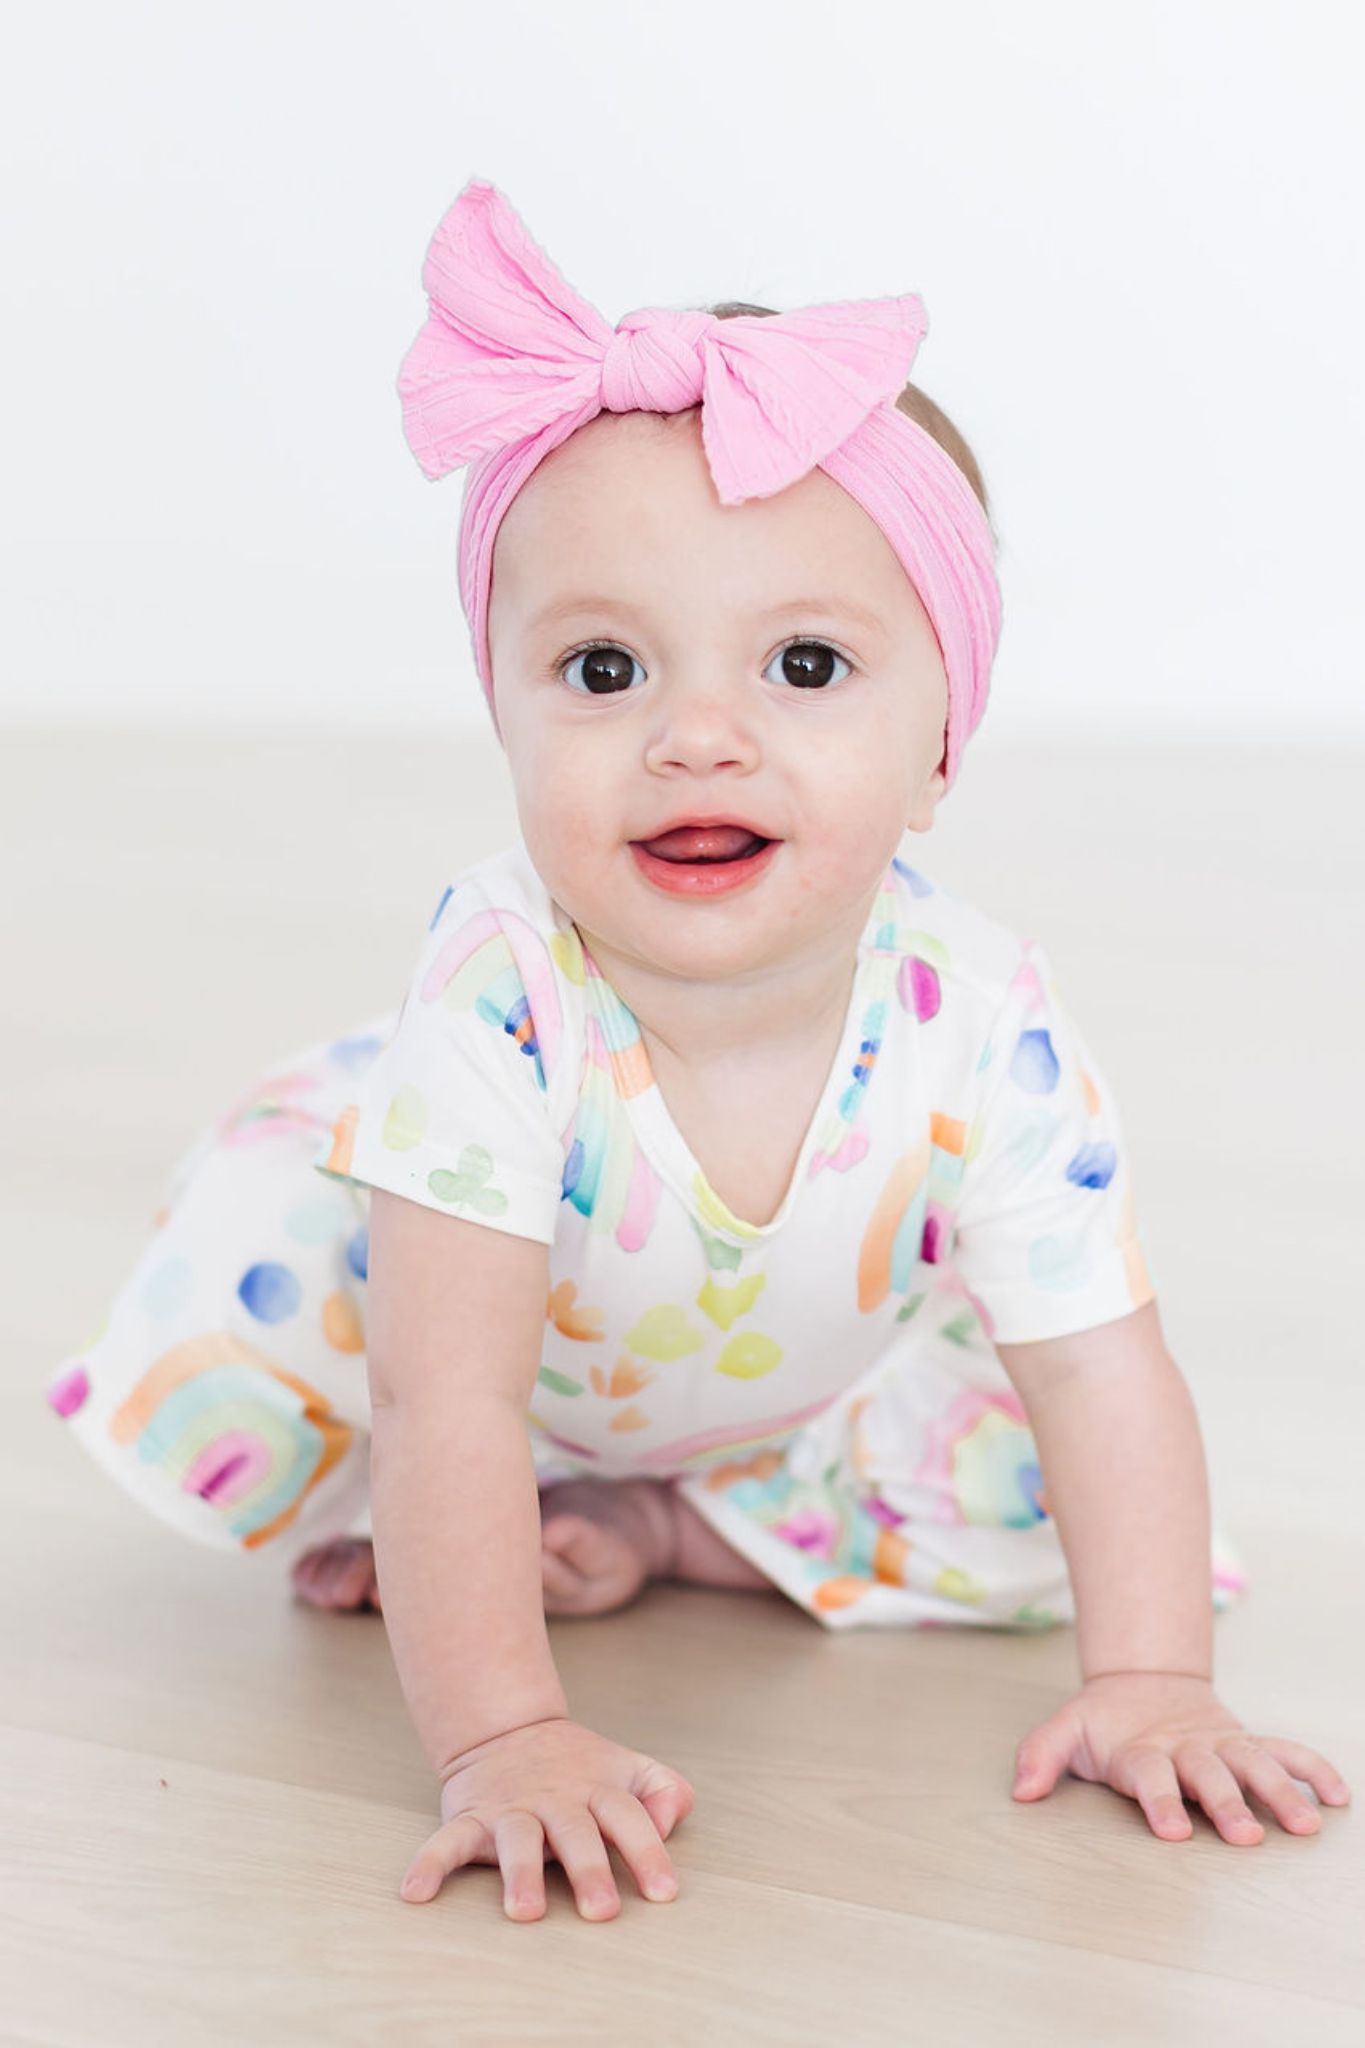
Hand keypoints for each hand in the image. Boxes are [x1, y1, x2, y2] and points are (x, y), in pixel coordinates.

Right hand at [399, 1715, 695, 1919]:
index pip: (628, 1819)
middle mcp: (556, 1800)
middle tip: (603, 1911)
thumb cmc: (581, 1768)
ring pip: (517, 1839)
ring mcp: (511, 1808)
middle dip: (589, 1870)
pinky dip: (430, 1863)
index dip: (648, 1853)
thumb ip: (663, 1790)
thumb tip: (671, 1819)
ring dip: (521, 1873)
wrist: (508, 1729)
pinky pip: (448, 1841)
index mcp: (598, 1789)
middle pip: (576, 1832)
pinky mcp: (471, 1817)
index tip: (664, 1893)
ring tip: (526, 1911)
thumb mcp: (628, 1769)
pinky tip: (416, 1892)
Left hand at [1011, 1671, 1351, 1843]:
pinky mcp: (1244, 1742)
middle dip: (1226, 1803)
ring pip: (1254, 1764)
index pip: (1150, 1776)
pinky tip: (1338, 1795)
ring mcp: (1219, 1744)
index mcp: (1141, 1750)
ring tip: (1306, 1824)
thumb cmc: (1105, 1724)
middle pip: (1208, 1774)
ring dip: (1280, 1791)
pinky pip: (1284, 1751)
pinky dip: (1311, 1768)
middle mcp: (1186, 1748)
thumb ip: (1041, 1755)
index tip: (1172, 1831)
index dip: (1159, 1802)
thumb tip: (1020, 1791)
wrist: (1143, 1682)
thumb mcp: (1067, 1732)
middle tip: (1245, 1836)